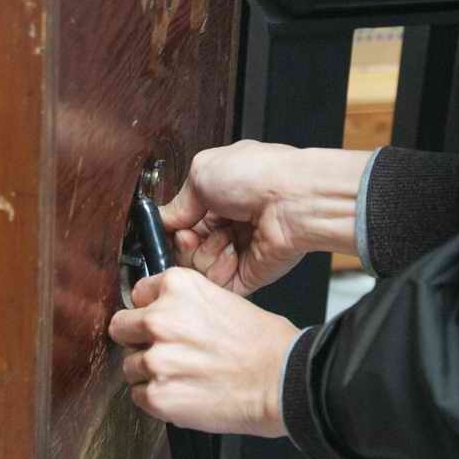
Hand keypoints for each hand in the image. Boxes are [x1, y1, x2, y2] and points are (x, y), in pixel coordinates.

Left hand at [108, 267, 298, 436]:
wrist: (281, 379)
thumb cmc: (262, 341)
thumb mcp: (221, 298)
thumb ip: (183, 303)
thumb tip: (158, 313)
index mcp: (176, 286)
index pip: (137, 295)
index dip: (150, 310)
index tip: (161, 322)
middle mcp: (159, 318)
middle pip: (121, 328)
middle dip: (138, 339)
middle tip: (165, 351)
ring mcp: (155, 359)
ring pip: (130, 366)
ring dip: (150, 373)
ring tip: (184, 376)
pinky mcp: (157, 395)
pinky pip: (139, 396)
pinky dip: (157, 398)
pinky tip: (185, 393)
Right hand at [161, 140, 370, 295]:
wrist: (296, 200)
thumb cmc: (257, 176)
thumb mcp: (202, 172)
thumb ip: (177, 202)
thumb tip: (162, 219)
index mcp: (218, 197)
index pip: (181, 223)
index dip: (174, 229)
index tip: (175, 227)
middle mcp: (228, 224)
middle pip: (185, 250)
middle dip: (186, 244)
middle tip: (196, 234)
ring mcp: (238, 251)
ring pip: (197, 270)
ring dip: (205, 254)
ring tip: (225, 238)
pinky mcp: (249, 275)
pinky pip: (218, 286)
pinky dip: (219, 272)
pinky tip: (233, 254)